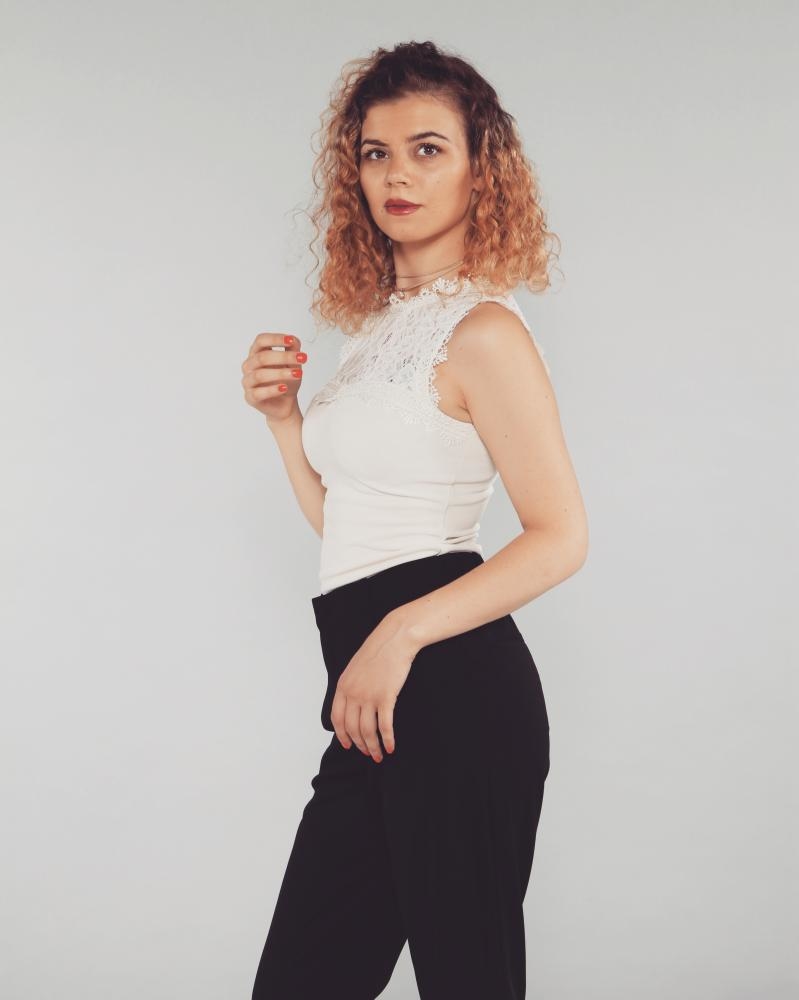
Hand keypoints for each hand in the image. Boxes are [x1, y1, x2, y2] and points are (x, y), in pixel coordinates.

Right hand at [241, 331, 306, 421]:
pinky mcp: (250, 397)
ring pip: (259, 375)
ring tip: (297, 374)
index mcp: (257, 353)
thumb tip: (293, 339)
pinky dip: (272, 390)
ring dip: (280, 373)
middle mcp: (249, 366)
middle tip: (301, 358)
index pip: (261, 340)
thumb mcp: (293, 364)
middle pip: (261, 357)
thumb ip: (293, 350)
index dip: (275, 339)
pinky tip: (284, 388)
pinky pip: (258, 393)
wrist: (285, 404)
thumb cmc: (286, 381)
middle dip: (283, 357)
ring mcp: (248, 382)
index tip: (291, 340)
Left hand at [330, 613, 419, 761]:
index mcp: (343, 686)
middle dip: (360, 745)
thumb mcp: (356, 667)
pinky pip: (384, 726)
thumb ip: (351, 686)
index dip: (342, 735)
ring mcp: (368, 696)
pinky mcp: (386, 697)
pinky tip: (391, 746)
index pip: (337, 718)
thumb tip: (353, 704)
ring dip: (373, 747)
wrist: (395, 639)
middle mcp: (353, 693)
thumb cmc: (379, 651)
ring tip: (379, 755)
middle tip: (368, 753)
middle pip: (352, 728)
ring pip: (367, 731)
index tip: (348, 745)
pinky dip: (387, 740)